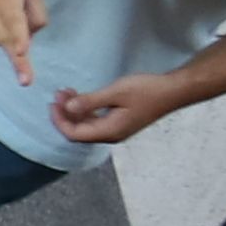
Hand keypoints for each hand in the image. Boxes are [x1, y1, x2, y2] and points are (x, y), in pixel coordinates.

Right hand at [0, 0, 48, 76]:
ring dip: (7, 36)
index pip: (15, 24)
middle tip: (26, 81)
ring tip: (2, 12)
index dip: (19, 40)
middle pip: (6, 41)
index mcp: (8, 3)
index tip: (22, 51)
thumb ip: (36, 16)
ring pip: (0, 41)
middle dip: (18, 62)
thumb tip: (28, 38)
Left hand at [52, 72, 175, 147]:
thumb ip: (90, 102)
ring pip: (87, 125)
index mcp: (109, 132)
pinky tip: (81, 96)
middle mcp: (111, 135)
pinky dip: (85, 109)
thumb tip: (68, 108)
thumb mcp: (115, 93)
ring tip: (67, 91)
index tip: (53, 102)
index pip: (74, 134)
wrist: (173, 91)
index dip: (59, 120)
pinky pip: (96, 120)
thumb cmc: (146, 90)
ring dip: (74, 110)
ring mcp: (117, 129)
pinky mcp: (121, 122)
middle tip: (59, 93)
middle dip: (64, 114)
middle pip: (78, 131)